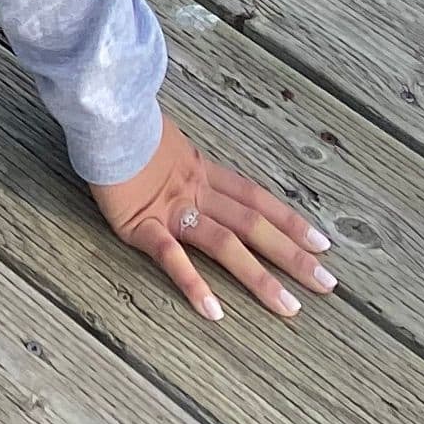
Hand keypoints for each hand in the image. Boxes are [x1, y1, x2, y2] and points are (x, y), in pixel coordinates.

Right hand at [91, 112, 336, 321]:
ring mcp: (171, 209)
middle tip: (328, 285)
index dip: (289, 220)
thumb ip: (173, 153)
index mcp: (200, 170)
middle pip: (253, 225)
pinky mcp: (142, 225)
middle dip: (292, 256)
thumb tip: (179, 156)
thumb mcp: (157, 135)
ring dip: (259, 278)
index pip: (255, 198)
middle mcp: (195, 191)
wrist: (94, 112)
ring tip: (289, 308)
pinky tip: (214, 312)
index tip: (323, 243)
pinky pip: (172, 258)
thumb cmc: (119, 123)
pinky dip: (193, 284)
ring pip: (224, 244)